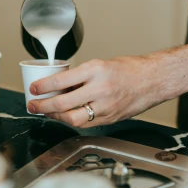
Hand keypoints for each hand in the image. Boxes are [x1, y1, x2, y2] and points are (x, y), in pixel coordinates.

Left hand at [27, 54, 171, 126]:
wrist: (153, 80)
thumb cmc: (129, 69)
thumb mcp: (101, 64)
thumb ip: (81, 76)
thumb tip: (58, 86)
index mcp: (96, 70)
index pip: (61, 80)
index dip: (43, 87)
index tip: (34, 88)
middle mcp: (100, 88)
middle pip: (63, 103)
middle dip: (43, 106)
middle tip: (33, 104)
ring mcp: (106, 106)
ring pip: (72, 118)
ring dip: (55, 117)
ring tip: (47, 112)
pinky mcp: (110, 118)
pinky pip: (85, 123)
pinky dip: (72, 120)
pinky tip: (65, 116)